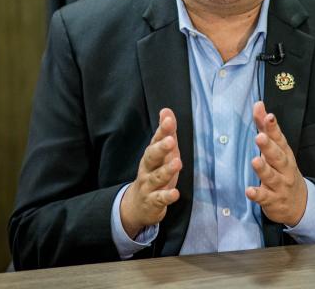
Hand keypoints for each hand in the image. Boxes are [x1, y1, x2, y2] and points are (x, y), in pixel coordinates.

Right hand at [120, 108, 181, 238]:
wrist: (137, 205)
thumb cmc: (153, 173)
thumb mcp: (161, 153)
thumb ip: (166, 133)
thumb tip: (166, 110)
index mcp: (151, 155)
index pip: (156, 140)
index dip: (163, 130)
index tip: (169, 119)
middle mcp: (147, 168)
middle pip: (152, 156)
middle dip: (161, 148)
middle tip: (171, 140)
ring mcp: (149, 185)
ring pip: (156, 177)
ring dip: (166, 170)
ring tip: (177, 163)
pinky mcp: (153, 201)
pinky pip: (159, 198)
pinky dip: (167, 196)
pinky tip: (175, 193)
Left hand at [245, 101, 307, 226]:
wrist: (299, 204)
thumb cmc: (283, 171)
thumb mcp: (277, 149)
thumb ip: (265, 127)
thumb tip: (258, 104)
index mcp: (285, 154)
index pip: (279, 139)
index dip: (273, 128)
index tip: (268, 116)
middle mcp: (284, 169)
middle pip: (277, 156)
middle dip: (269, 147)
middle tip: (260, 137)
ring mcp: (280, 185)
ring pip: (272, 177)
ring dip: (263, 169)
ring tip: (255, 161)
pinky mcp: (272, 200)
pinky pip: (265, 197)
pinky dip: (257, 194)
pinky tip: (249, 190)